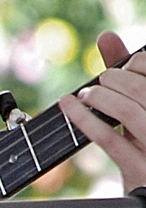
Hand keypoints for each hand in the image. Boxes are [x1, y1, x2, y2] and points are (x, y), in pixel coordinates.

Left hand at [58, 32, 145, 194]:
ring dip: (100, 97)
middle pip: (141, 88)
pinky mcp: (137, 170)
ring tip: (86, 95)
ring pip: (127, 111)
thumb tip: (105, 37)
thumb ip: (129, 73)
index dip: (137, 63)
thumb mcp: (142, 107)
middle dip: (115, 79)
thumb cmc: (145, 141)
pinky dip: (83, 119)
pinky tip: (68, 106)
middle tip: (101, 83)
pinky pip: (108, 139)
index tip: (124, 66)